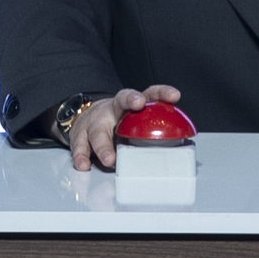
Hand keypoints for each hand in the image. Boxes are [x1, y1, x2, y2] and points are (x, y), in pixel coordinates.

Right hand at [65, 85, 182, 172]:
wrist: (85, 120)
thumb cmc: (117, 125)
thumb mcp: (135, 124)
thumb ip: (152, 133)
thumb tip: (179, 154)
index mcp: (132, 106)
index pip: (150, 94)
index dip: (162, 93)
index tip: (174, 96)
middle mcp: (113, 109)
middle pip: (121, 100)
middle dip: (130, 100)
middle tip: (138, 104)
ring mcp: (95, 121)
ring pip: (98, 130)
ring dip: (103, 145)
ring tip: (109, 159)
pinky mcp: (80, 135)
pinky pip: (79, 145)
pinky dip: (81, 156)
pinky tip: (84, 164)